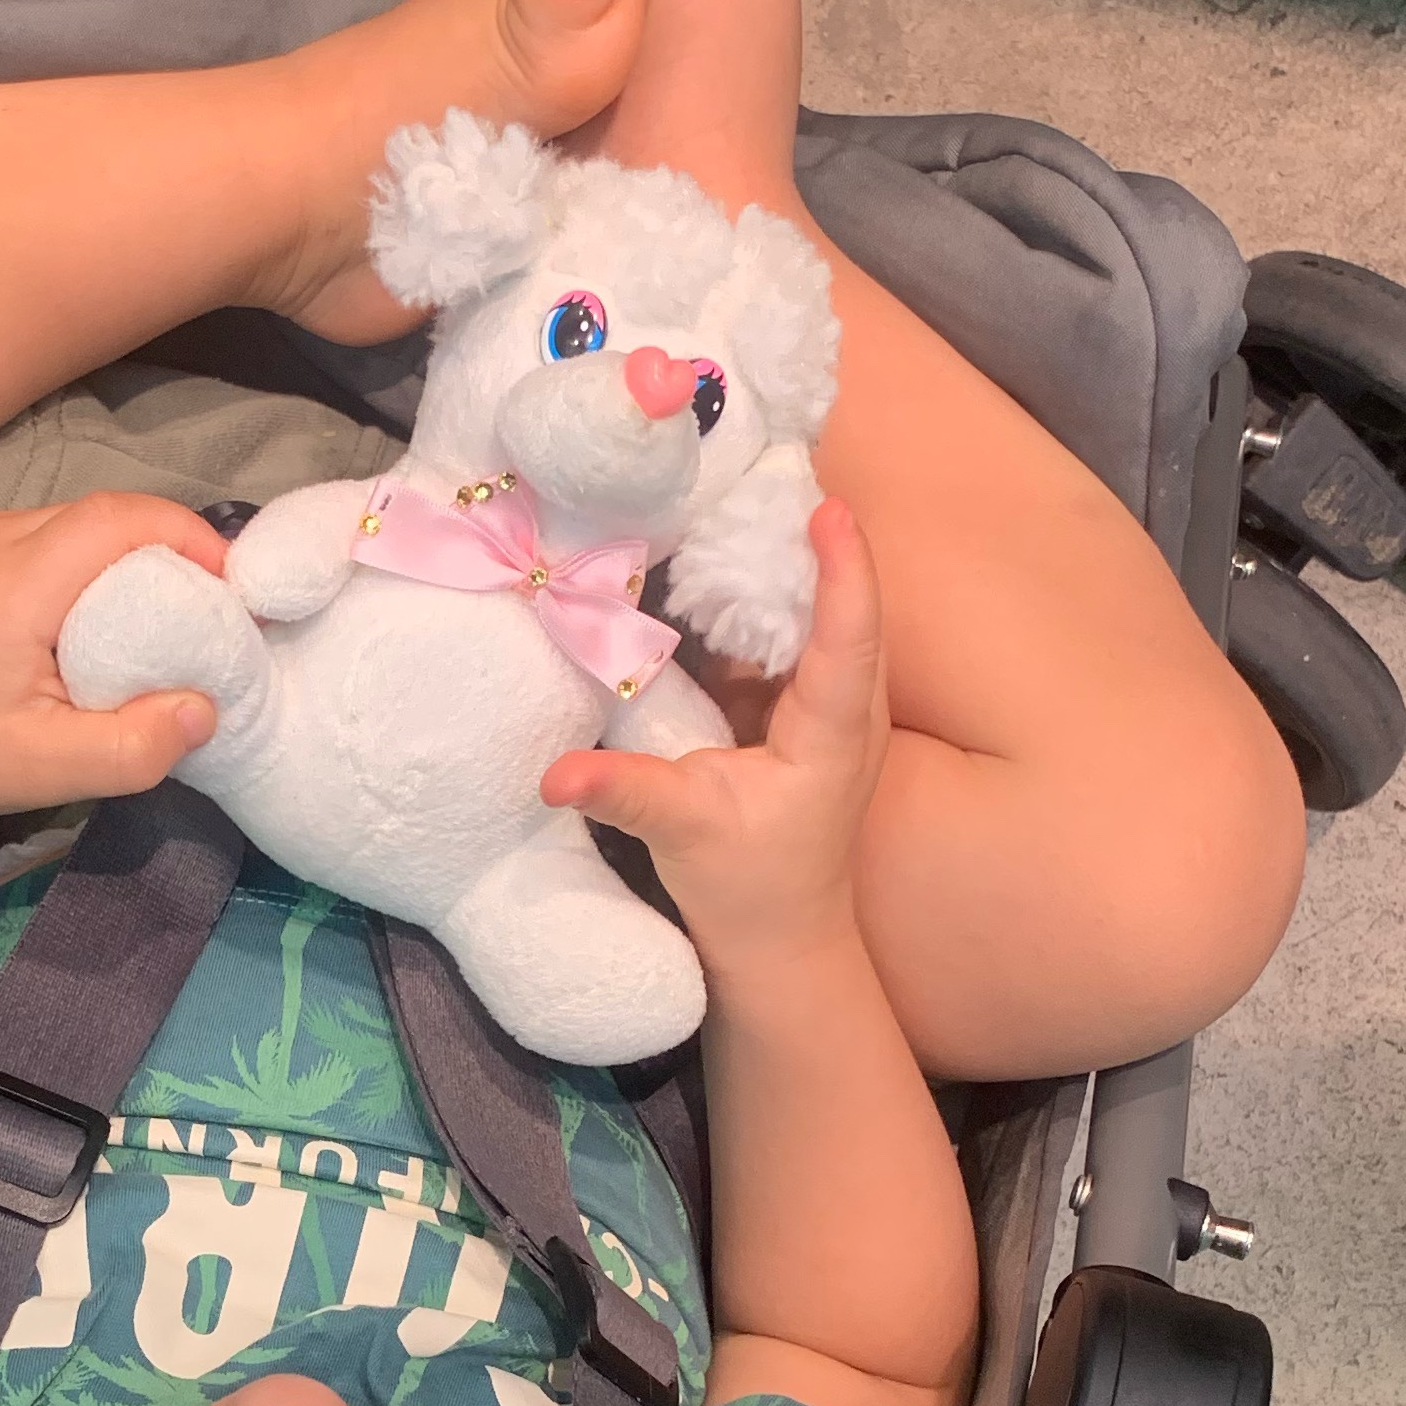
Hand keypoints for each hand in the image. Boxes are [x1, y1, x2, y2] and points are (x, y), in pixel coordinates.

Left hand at [0, 490, 226, 830]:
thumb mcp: (46, 772)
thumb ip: (131, 749)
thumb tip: (207, 709)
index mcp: (11, 586)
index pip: (114, 520)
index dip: (186, 535)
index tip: (234, 587)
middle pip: (110, 512)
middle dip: (177, 547)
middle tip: (221, 607)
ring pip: (92, 519)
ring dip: (146, 552)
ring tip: (185, 612)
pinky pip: (70, 534)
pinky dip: (113, 561)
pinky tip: (130, 612)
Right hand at [541, 496, 887, 967]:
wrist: (784, 942)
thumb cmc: (749, 890)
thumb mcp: (683, 834)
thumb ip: (624, 792)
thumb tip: (553, 774)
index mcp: (831, 736)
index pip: (848, 637)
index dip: (844, 570)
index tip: (829, 507)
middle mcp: (849, 713)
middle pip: (852, 608)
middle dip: (825, 538)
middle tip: (784, 462)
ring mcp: (833, 712)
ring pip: (830, 619)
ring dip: (798, 560)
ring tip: (758, 489)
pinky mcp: (806, 715)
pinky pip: (800, 639)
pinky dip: (773, 596)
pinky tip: (732, 558)